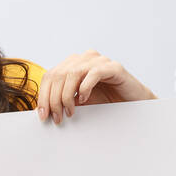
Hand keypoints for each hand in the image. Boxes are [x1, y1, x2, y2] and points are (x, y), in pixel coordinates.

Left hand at [36, 50, 156, 123]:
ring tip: (69, 112)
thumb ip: (62, 101)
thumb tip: (42, 111)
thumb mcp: (78, 102)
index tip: (42, 115)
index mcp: (73, 64)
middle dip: (54, 99)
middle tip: (56, 117)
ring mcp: (99, 60)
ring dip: (66, 96)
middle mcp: (84, 58)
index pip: (50, 75)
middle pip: (59, 74)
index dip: (43, 95)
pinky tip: (84, 100)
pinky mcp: (113, 67)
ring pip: (72, 73)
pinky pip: (93, 73)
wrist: (133, 103)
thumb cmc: (106, 101)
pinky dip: (85, 88)